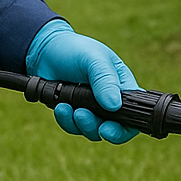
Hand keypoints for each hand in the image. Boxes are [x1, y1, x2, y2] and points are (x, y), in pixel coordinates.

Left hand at [25, 19, 139, 143]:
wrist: (46, 51)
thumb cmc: (77, 50)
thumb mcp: (94, 59)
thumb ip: (105, 80)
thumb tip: (114, 105)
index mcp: (122, 87)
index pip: (134, 112)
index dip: (126, 127)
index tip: (109, 128)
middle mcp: (109, 101)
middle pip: (114, 128)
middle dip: (101, 129)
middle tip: (90, 122)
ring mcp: (91, 109)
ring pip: (92, 130)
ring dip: (82, 124)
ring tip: (69, 108)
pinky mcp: (74, 113)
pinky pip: (73, 127)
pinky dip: (66, 120)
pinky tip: (61, 107)